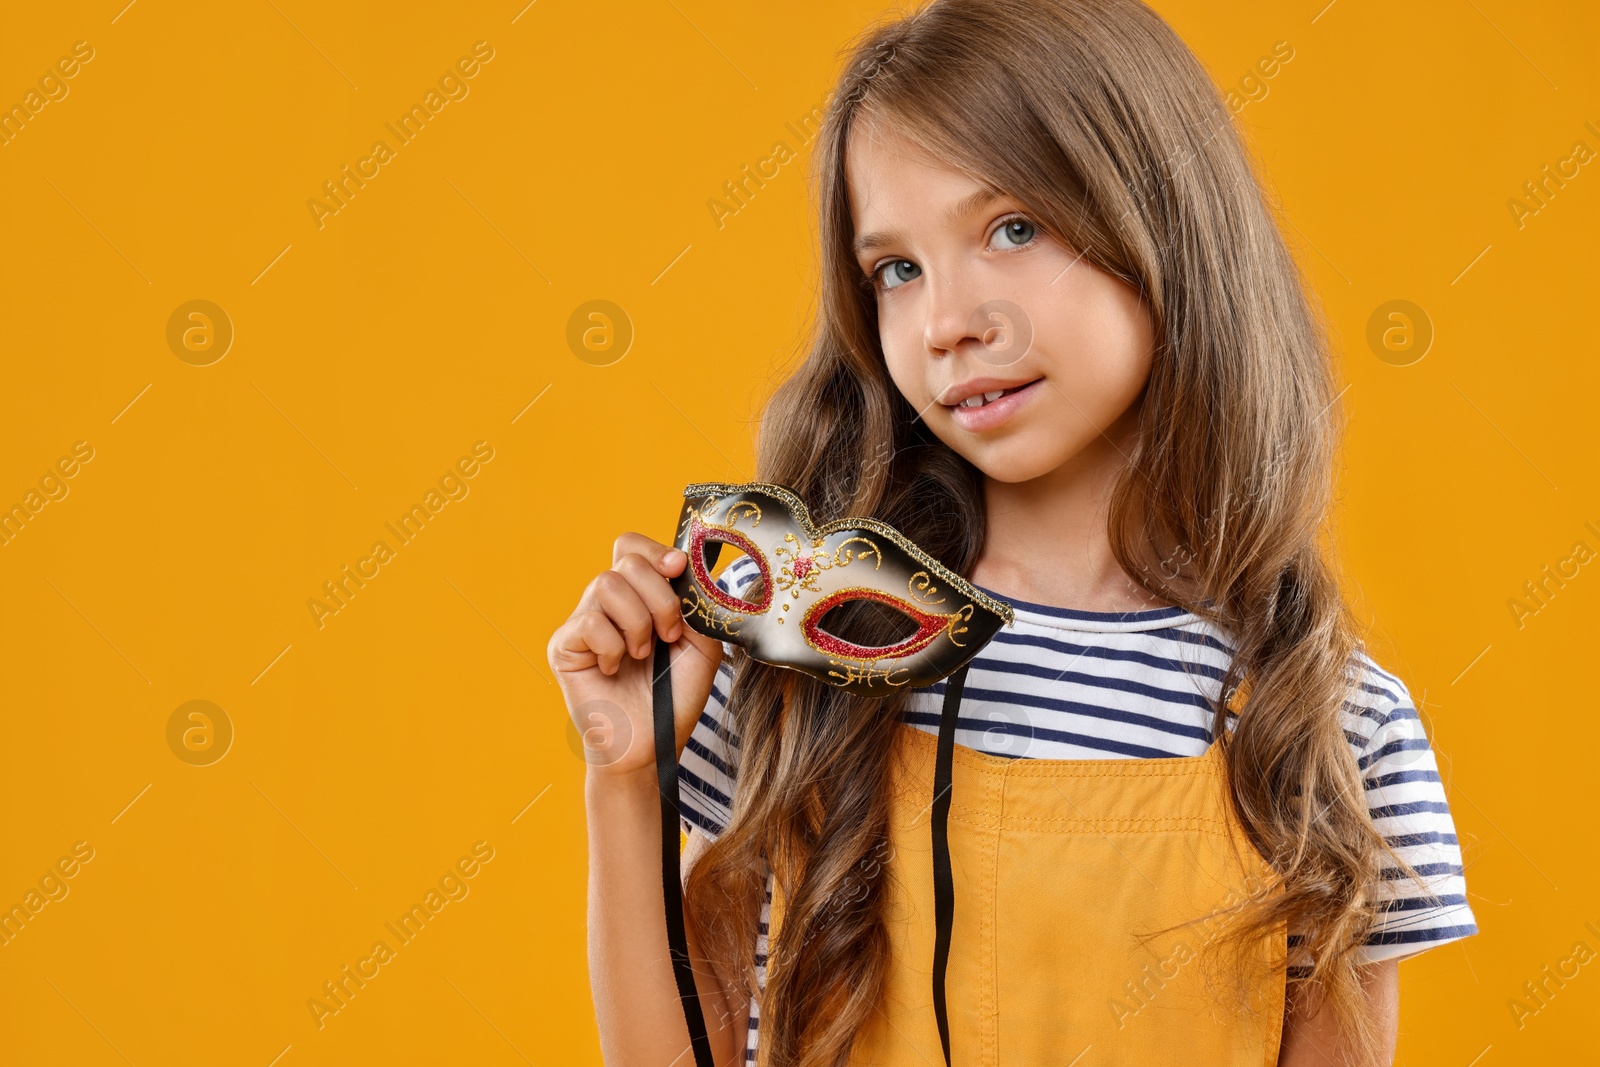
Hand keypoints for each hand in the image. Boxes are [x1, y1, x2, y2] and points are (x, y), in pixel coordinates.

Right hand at [548, 533, 724, 777]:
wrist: (652, 744)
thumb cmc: (674, 697)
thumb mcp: (702, 645)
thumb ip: (697, 604)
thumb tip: (685, 568)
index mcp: (639, 596)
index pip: (633, 547)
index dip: (655, 550)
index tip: (678, 569)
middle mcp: (607, 603)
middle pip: (626, 561)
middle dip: (659, 597)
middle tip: (668, 637)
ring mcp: (583, 622)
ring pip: (606, 584)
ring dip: (638, 623)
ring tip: (641, 656)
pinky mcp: (563, 646)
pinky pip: (589, 622)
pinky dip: (613, 647)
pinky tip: (615, 669)